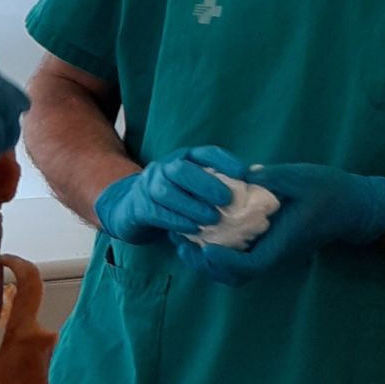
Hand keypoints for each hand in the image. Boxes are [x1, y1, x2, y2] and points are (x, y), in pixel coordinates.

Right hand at [95, 145, 244, 244]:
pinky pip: (156, 212)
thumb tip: (254, 188)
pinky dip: (176, 221)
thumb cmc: (173, 200)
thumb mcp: (193, 188)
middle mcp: (164, 168)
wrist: (131, 209)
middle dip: (204, 183)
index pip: (204, 154)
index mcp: (183, 159)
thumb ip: (216, 186)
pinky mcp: (138, 207)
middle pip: (180, 169)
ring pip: (166, 191)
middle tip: (226, 200)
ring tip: (212, 220)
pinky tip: (192, 230)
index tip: (244, 174)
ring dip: (191, 206)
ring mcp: (148, 186)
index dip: (225, 161)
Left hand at [178, 161, 384, 282]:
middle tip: (181, 241)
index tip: (204, 246)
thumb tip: (243, 173)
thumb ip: (273, 177)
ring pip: (234, 273)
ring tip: (184, 240)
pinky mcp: (267, 248)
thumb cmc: (329, 191)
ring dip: (207, 262)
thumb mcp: (302, 178)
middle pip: (235, 276)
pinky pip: (238, 260)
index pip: (251, 265)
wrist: (351, 206)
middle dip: (205, 264)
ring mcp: (271, 253)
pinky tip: (201, 234)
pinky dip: (216, 255)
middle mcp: (275, 254)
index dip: (225, 261)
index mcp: (283, 242)